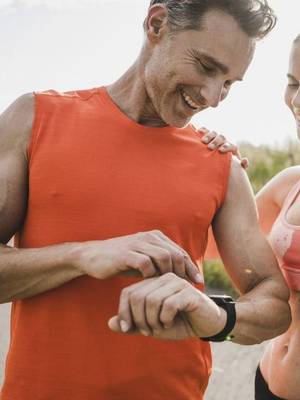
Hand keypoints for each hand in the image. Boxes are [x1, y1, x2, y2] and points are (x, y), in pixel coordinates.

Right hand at [73, 230, 202, 283]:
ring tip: (168, 289)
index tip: (198, 282)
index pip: (179, 252)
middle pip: (175, 254)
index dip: (191, 267)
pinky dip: (151, 275)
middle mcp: (148, 237)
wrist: (92, 256)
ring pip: (163, 258)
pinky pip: (146, 264)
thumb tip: (180, 275)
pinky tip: (151, 285)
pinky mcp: (126, 253)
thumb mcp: (143, 260)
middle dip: (184, 273)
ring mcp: (137, 244)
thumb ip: (160, 264)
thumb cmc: (120, 260)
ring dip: (168, 275)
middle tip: (186, 288)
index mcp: (155, 237)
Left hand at [108, 273, 225, 339]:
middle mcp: (162, 279)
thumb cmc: (178, 323)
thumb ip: (132, 324)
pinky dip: (165, 319)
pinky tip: (170, 322)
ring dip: (152, 320)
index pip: (127, 293)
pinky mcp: (187, 291)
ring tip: (160, 327)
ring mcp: (175, 282)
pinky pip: (168, 305)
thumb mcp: (151, 326)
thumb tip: (110, 324)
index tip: (128, 329)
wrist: (206, 324)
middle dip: (139, 319)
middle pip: (137, 297)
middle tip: (148, 331)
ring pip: (151, 300)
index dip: (124, 312)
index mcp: (151, 283)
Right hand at [200, 127, 248, 168]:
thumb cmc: (228, 166)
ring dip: (208, 136)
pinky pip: (206, 131)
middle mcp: (224, 141)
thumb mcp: (237, 167)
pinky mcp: (209, 136)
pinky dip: (202, 130)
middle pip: (222, 138)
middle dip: (216, 142)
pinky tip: (198, 131)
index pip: (231, 145)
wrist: (220, 162)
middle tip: (210, 147)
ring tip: (203, 141)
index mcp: (232, 148)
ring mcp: (217, 138)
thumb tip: (244, 160)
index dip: (226, 147)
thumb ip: (242, 165)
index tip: (220, 150)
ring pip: (214, 133)